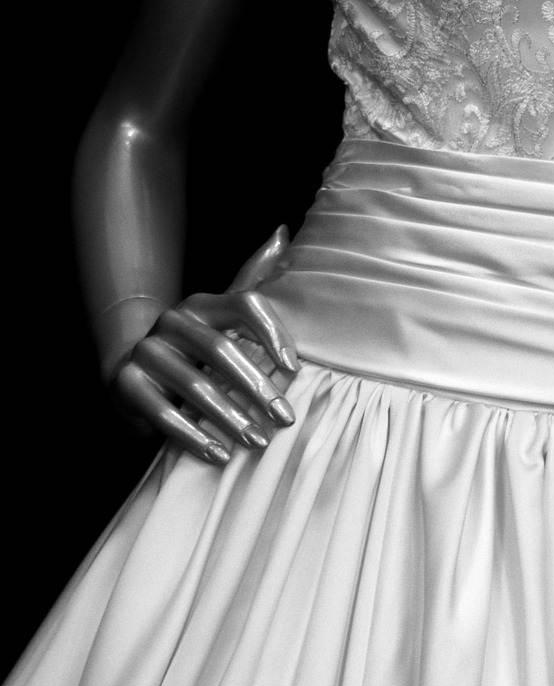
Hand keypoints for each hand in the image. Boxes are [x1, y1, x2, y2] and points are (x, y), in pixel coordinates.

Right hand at [109, 225, 300, 466]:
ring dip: (230, 417)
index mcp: (204, 302)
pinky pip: (163, 413)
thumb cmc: (200, 342)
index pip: (245, 305)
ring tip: (257, 441)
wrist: (133, 363)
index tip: (295, 370)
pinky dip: (193, 437)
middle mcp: (173, 319)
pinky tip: (218, 455)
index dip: (272, 333)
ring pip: (195, 386)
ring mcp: (146, 350)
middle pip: (222, 351)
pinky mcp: (125, 383)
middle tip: (285, 419)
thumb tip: (284, 231)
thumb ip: (256, 276)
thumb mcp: (226, 310)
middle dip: (257, 388)